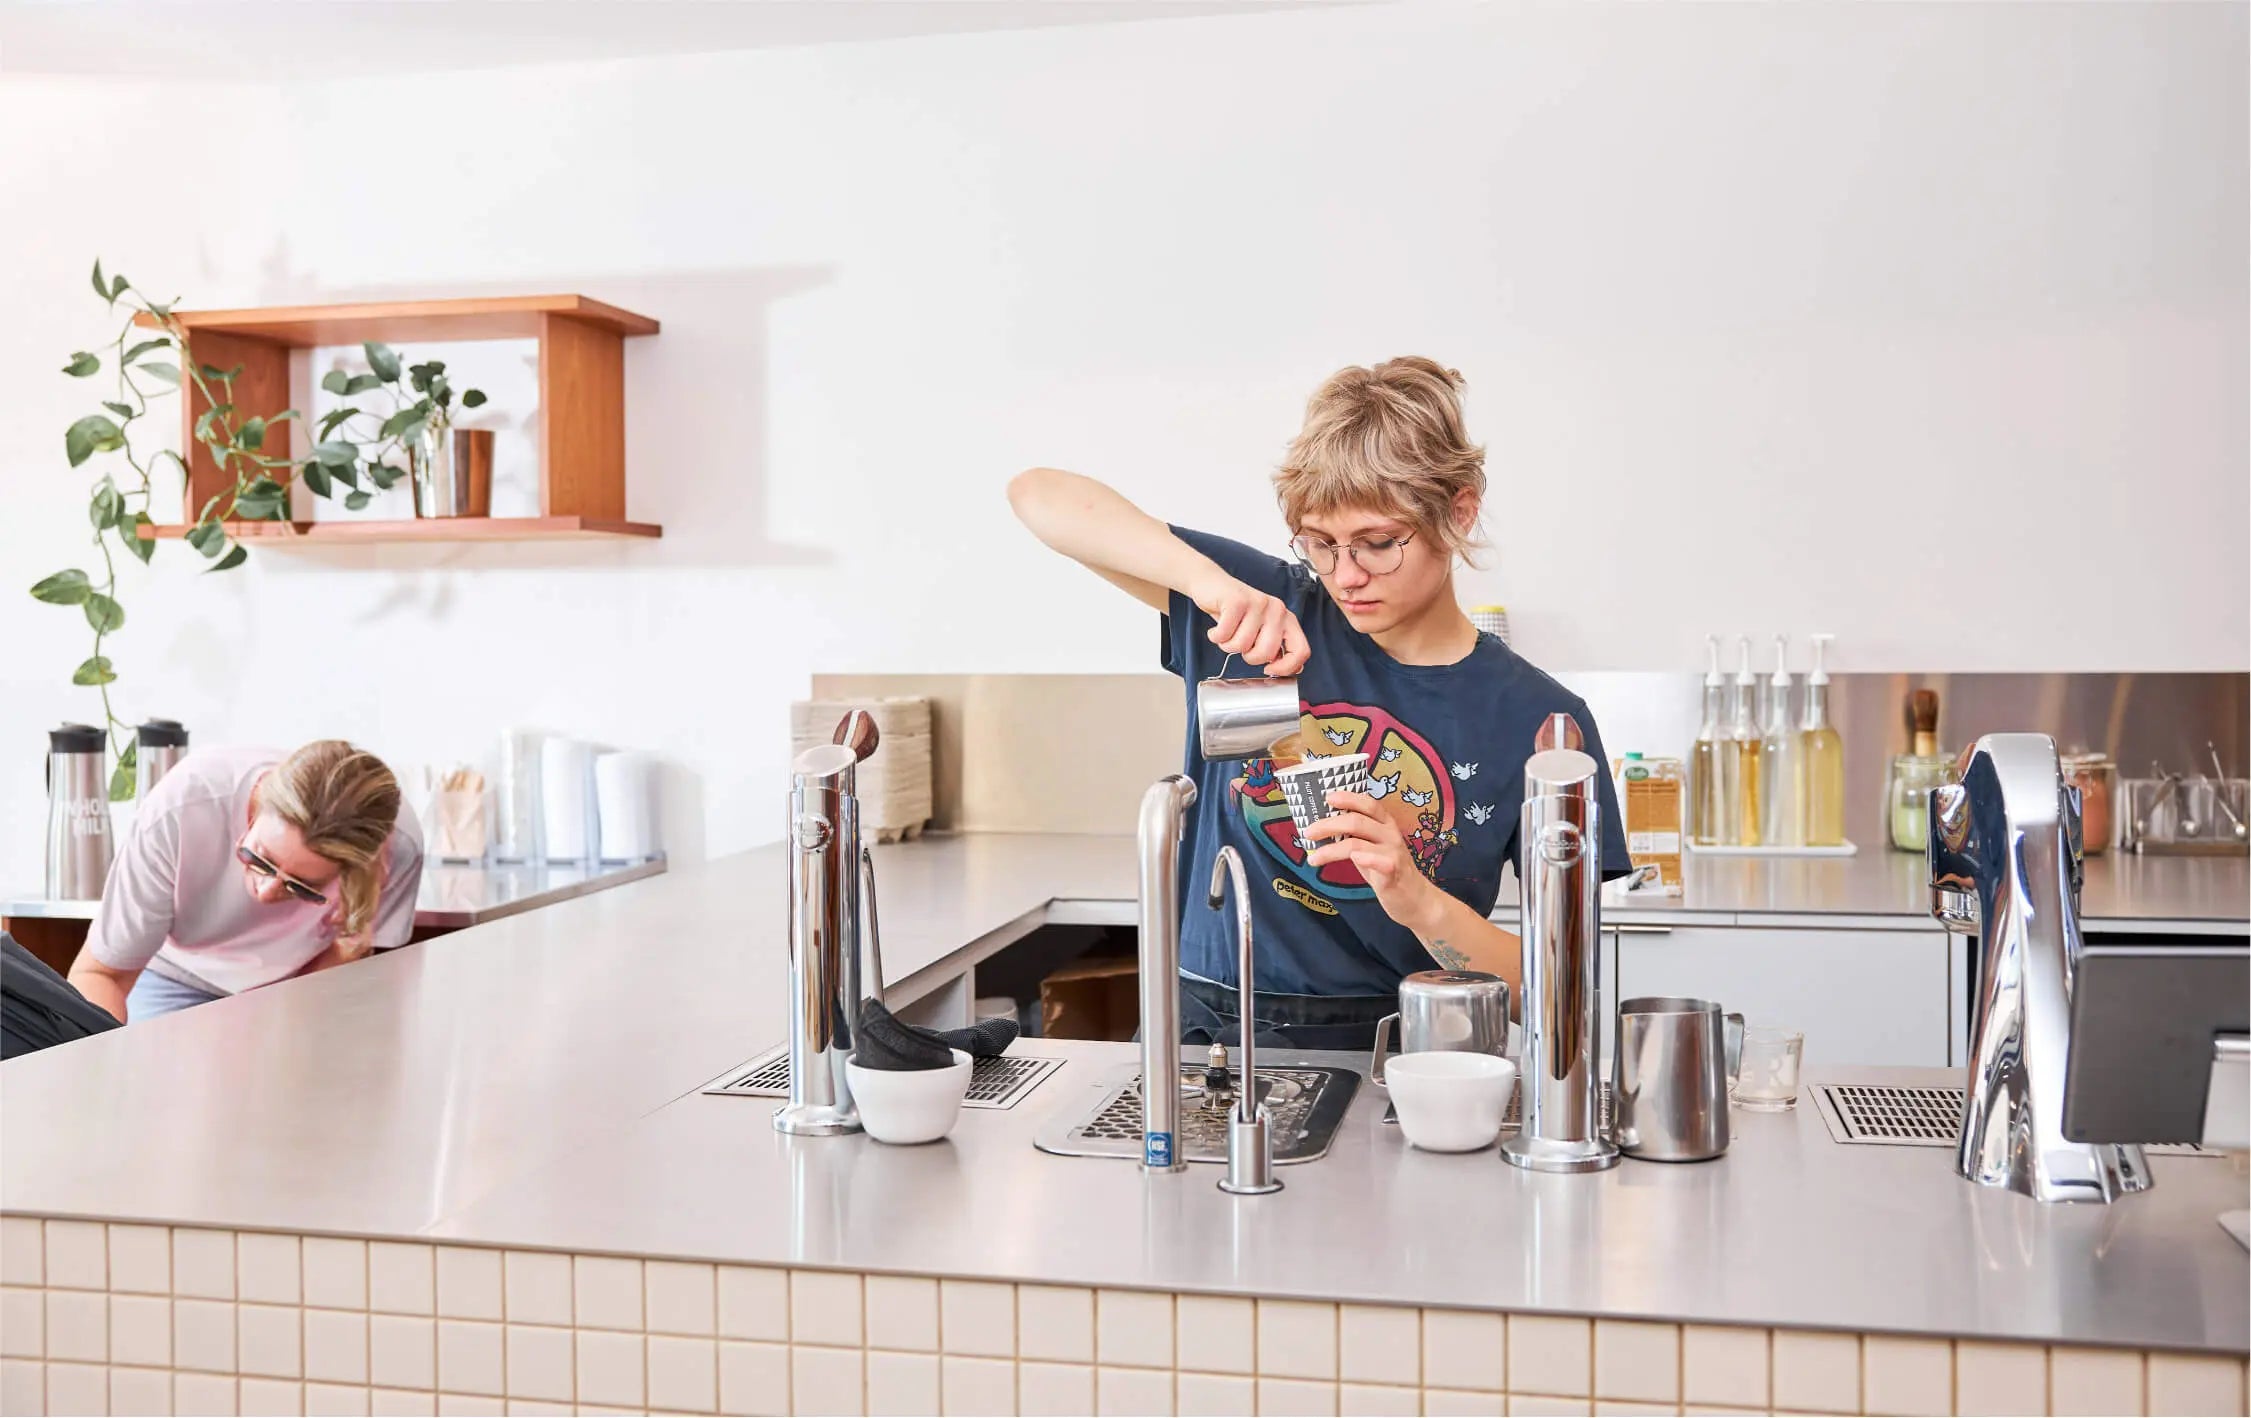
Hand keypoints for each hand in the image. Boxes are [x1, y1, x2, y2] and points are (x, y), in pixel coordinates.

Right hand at [1195, 575, 1309, 676]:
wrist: (1211, 584)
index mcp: (1287, 619)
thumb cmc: (1236, 612)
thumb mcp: (1261, 629)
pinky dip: (1215, 636)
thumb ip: (1276, 646)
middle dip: (1248, 656)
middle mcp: (1277, 610)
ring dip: (1227, 644)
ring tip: (1227, 631)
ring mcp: (1258, 604)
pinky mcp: (1237, 601)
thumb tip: (1289, 668)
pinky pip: (1224, 635)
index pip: (1301, 651)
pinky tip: (1217, 628)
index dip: (1286, 668)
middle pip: (1266, 653)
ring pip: (1241, 645)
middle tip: (1242, 644)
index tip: (1269, 669)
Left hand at [1302, 790, 1441, 931]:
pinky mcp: (1394, 872)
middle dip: (1327, 824)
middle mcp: (1390, 834)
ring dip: (1330, 850)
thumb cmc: (1387, 870)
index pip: (1369, 804)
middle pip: (1356, 821)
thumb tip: (1322, 826)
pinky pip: (1379, 861)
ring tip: (1313, 858)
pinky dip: (1365, 858)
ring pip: (1357, 843)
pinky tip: (1353, 859)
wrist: (1415, 899)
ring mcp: (1393, 852)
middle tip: (1308, 832)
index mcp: (1386, 824)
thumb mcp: (1371, 848)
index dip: (1349, 798)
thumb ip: (1355, 835)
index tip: (1328, 797)